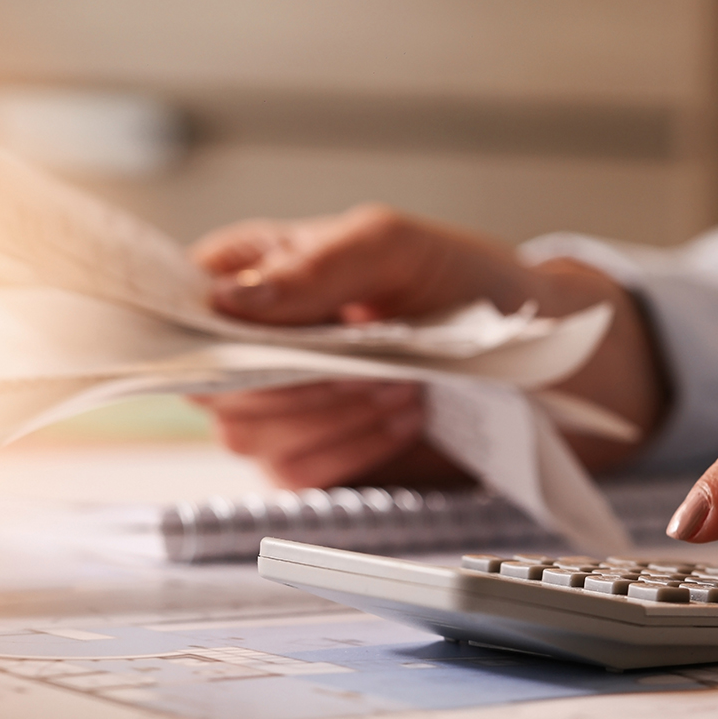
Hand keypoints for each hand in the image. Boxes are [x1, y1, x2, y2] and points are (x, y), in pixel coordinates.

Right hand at [189, 204, 665, 486]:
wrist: (537, 355)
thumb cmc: (464, 282)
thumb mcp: (395, 245)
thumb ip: (314, 265)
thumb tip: (230, 302)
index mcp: (254, 270)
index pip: (180, 302)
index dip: (194, 327)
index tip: (245, 336)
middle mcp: (253, 341)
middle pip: (209, 382)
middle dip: (290, 380)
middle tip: (366, 361)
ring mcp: (279, 405)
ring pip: (246, 434)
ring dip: (329, 415)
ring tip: (400, 383)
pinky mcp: (312, 458)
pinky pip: (295, 473)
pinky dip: (348, 449)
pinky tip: (399, 416)